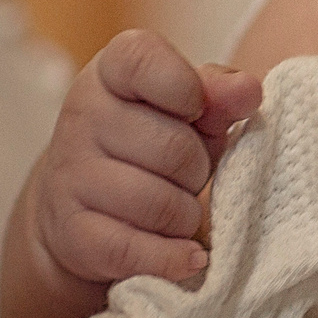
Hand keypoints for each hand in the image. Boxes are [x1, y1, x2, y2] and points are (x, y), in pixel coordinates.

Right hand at [0, 29, 259, 317]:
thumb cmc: (151, 143)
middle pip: (172, 148)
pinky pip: (135, 250)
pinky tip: (186, 254)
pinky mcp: (71, 233)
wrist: (81, 204)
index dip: (184, 88)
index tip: (196, 109)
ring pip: (159, 205)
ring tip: (179, 210)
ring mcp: (69, 175)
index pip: (142, 60)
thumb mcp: (190, 111)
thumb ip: (220, 94)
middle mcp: (81, 117)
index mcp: (110, 73)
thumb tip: (248, 89)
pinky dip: (171, 258)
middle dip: (197, 169)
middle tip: (187, 174)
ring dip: (185, 215)